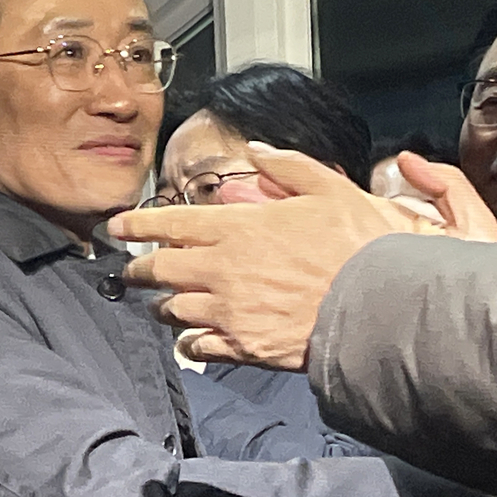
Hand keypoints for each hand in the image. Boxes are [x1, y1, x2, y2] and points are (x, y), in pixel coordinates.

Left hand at [107, 144, 481, 369]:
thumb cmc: (359, 246)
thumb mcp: (328, 188)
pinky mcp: (243, 347)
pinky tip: (189, 341)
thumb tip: (257, 149)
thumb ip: (286, 166)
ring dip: (163, 306)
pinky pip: (198, 347)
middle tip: (129, 271)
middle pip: (159, 270)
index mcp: (237, 228)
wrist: (380, 307)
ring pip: (173, 310)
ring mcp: (229, 311)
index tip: (117, 227)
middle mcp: (222, 270)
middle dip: (138, 270)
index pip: (169, 223)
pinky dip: (188, 343)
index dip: (136, 225)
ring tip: (160, 306)